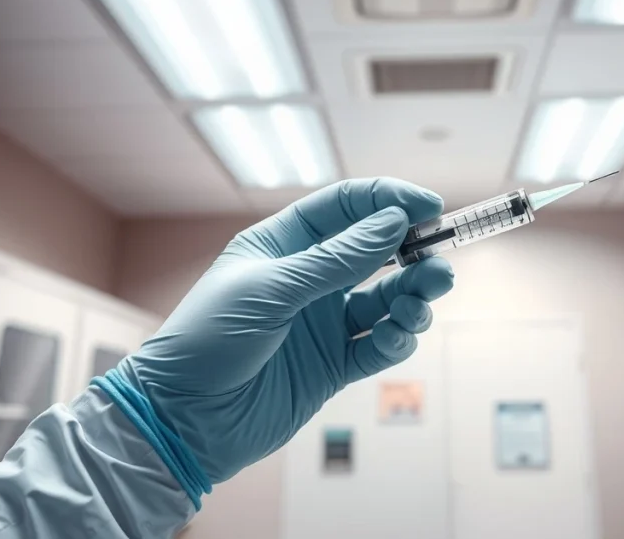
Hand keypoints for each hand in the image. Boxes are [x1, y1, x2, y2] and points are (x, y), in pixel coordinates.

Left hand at [113, 178, 454, 484]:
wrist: (182, 421)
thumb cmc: (208, 341)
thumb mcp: (271, 290)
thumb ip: (336, 259)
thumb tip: (393, 221)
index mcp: (283, 245)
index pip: (346, 207)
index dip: (389, 201)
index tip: (429, 206)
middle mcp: (309, 280)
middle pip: (377, 253)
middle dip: (414, 254)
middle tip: (440, 264)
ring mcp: (322, 324)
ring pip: (387, 300)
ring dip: (413, 299)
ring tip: (421, 306)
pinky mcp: (333, 367)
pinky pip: (379, 347)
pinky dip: (396, 341)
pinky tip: (394, 339)